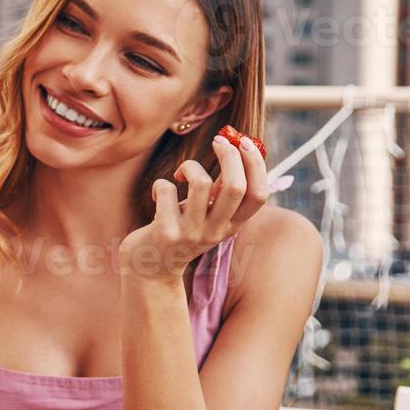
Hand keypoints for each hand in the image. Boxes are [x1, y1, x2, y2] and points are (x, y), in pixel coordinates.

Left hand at [120, 129, 269, 282]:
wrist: (150, 268)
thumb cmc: (181, 230)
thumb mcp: (209, 215)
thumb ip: (223, 190)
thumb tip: (236, 147)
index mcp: (233, 226)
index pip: (259, 195)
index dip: (257, 164)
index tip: (244, 141)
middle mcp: (216, 232)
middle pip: (236, 186)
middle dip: (229, 155)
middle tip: (217, 141)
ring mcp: (191, 233)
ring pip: (200, 183)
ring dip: (189, 166)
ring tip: (180, 175)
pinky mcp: (165, 233)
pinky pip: (166, 190)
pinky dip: (161, 184)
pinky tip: (158, 194)